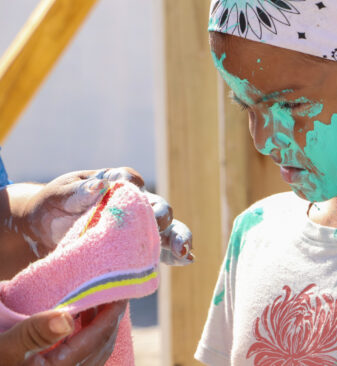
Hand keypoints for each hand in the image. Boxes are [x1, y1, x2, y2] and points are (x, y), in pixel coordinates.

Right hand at [0, 300, 126, 365]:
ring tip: (95, 306)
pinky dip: (87, 342)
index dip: (111, 314)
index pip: (95, 340)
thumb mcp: (4, 343)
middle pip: (100, 350)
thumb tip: (67, 319)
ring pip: (93, 357)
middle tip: (114, 295)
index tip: (121, 291)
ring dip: (99, 331)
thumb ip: (34, 331)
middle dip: (110, 322)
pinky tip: (79, 324)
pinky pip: (81, 361)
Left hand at [14, 167, 192, 264]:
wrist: (45, 230)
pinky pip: (160, 251)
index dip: (133, 186)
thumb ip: (78, 191)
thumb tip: (99, 185)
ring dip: (177, 238)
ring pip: (166, 230)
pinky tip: (187, 259)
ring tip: (184, 250)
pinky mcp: (138, 249)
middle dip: (162, 214)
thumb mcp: (59, 195)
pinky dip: (175, 255)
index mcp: (116, 183)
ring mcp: (140, 227)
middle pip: (156, 206)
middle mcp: (135, 203)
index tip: (133, 189)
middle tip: (161, 221)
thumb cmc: (54, 205)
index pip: (129, 181)